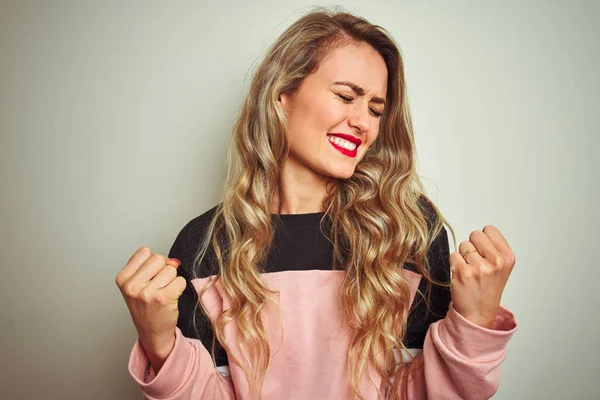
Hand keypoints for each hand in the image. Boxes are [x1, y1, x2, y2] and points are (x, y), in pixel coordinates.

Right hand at [115, 246, 185, 369]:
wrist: (152, 332)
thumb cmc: (146, 307)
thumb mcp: (137, 284)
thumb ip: (150, 267)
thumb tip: (173, 261)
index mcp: (123, 279)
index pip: (144, 252)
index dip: (152, 262)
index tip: (149, 276)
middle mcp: (132, 286)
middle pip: (159, 258)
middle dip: (163, 269)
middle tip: (158, 286)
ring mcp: (146, 293)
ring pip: (171, 269)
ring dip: (172, 279)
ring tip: (163, 292)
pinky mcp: (163, 298)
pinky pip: (180, 280)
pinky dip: (179, 288)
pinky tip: (171, 298)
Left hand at [449, 225, 515, 328]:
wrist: (478, 313)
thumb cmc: (488, 289)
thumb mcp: (502, 267)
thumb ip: (494, 248)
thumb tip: (482, 232)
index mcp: (507, 257)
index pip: (489, 229)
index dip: (483, 240)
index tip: (485, 252)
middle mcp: (496, 261)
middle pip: (475, 234)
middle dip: (473, 246)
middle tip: (476, 263)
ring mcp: (479, 267)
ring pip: (463, 245)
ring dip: (463, 256)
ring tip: (470, 271)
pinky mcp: (462, 272)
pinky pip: (453, 255)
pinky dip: (455, 263)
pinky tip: (462, 275)